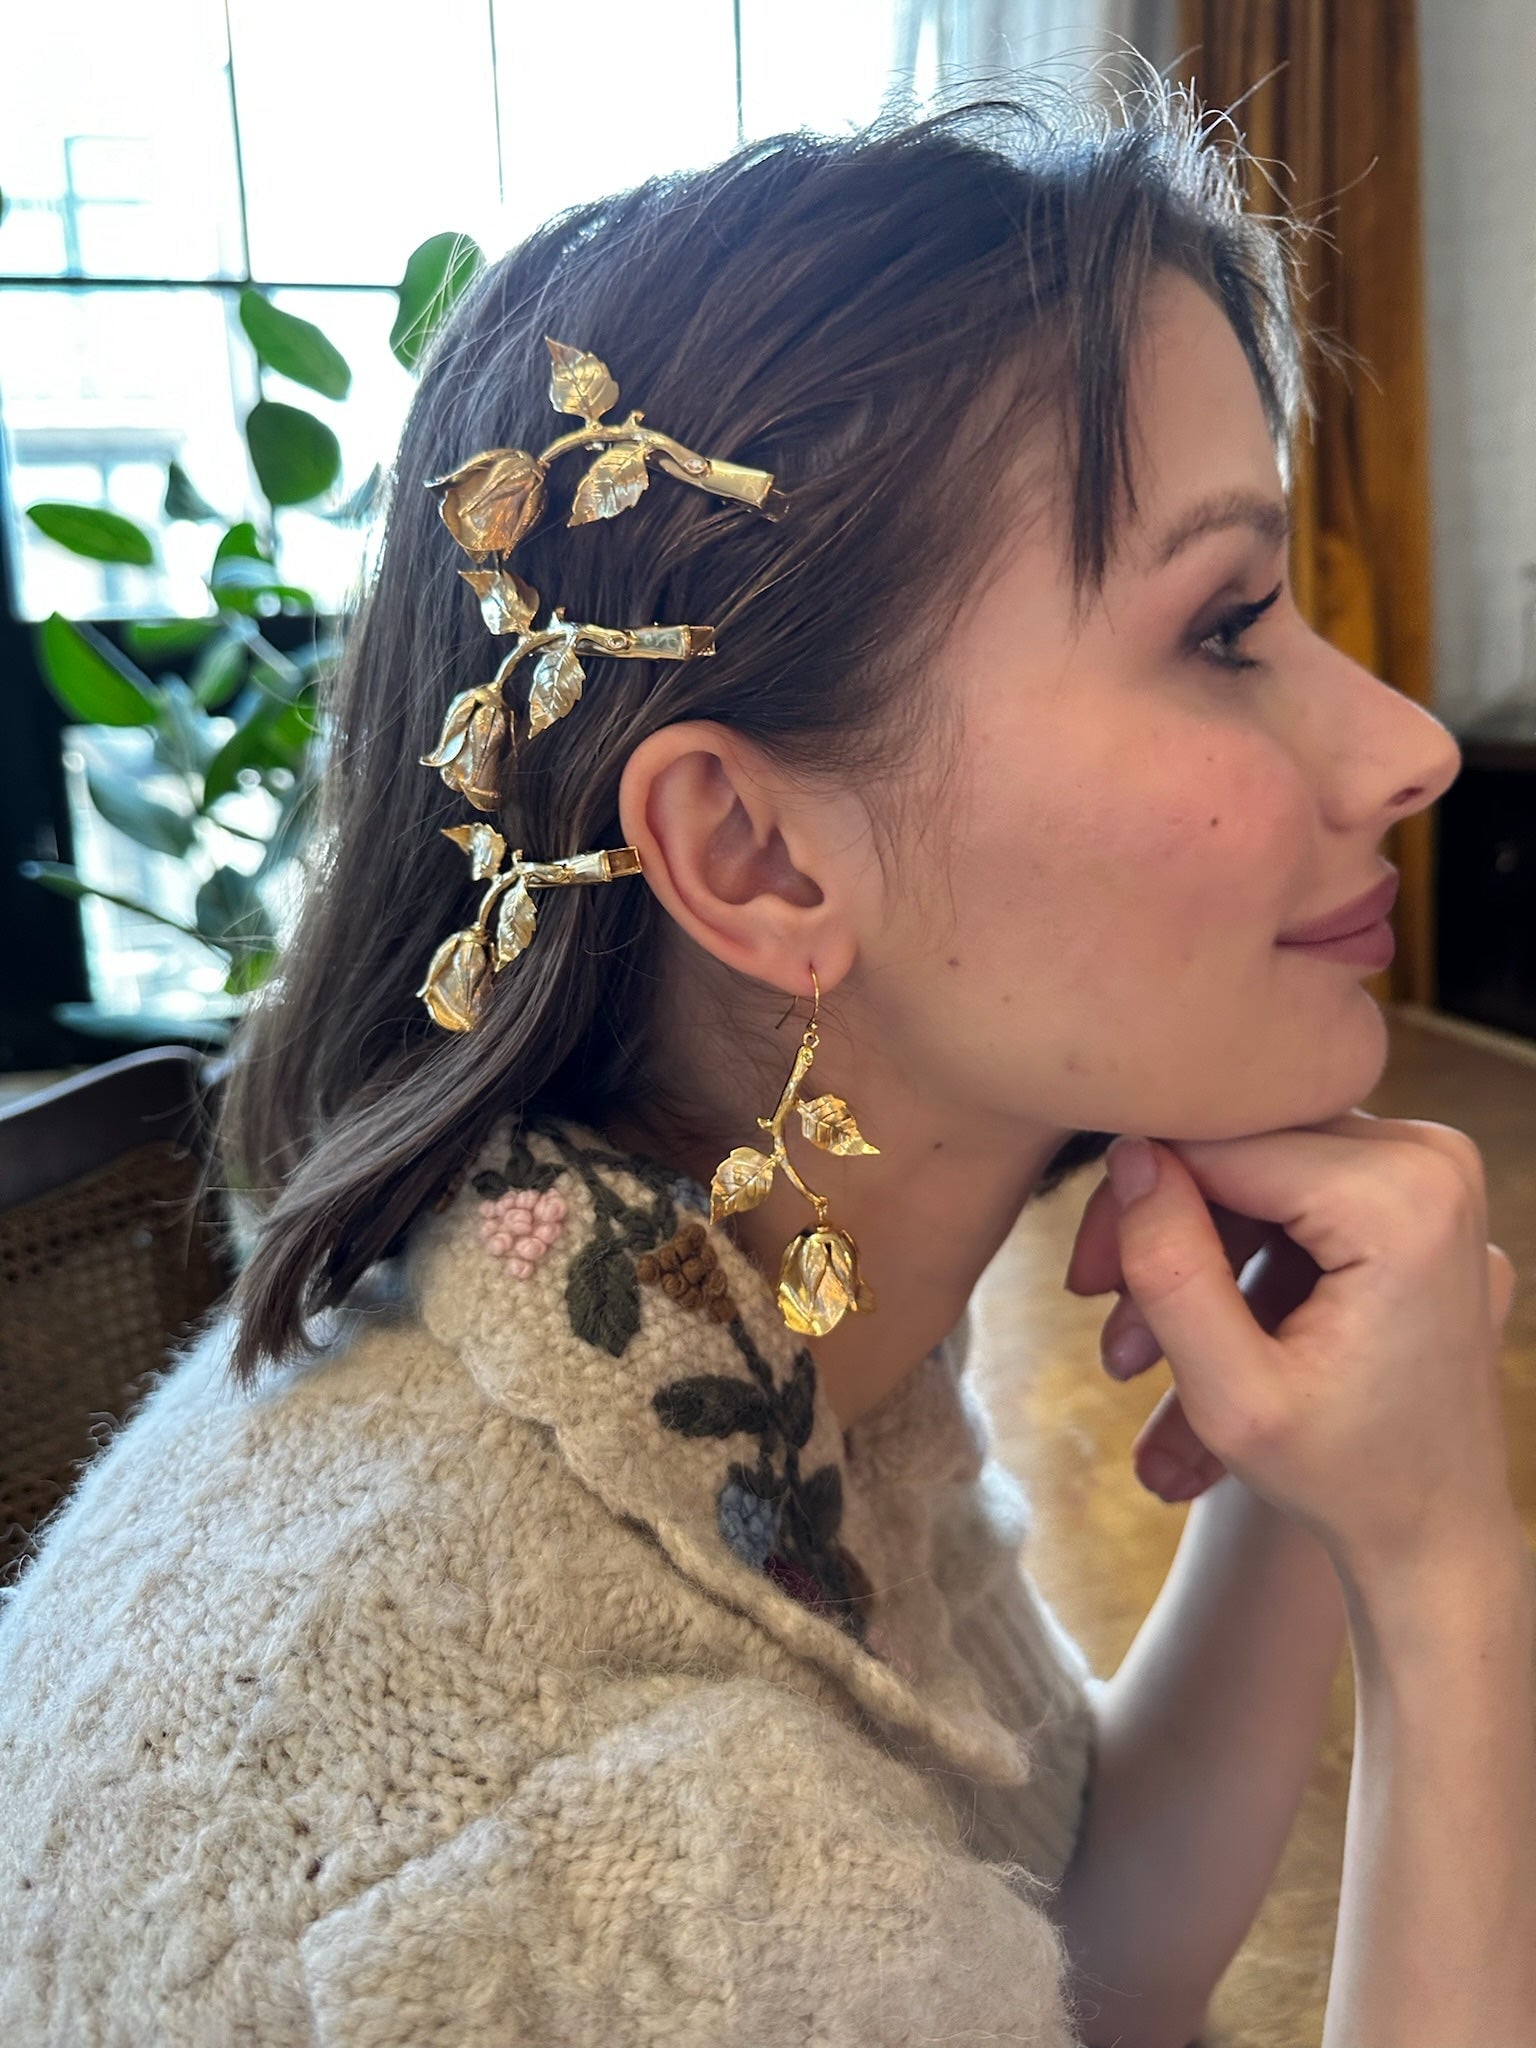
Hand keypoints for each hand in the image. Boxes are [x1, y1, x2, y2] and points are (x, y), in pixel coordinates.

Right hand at [1074, 1112, 1517, 1577]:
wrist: (1439, 1537)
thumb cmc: (1344, 1481)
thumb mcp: (1232, 1395)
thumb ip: (1171, 1266)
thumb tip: (1129, 1151)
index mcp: (1403, 1198)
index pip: (1219, 1142)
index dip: (1133, 1202)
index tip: (1087, 1282)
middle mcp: (1435, 1159)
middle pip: (1239, 1143)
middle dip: (1159, 1224)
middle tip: (1099, 1308)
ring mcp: (1437, 1171)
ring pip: (1257, 1164)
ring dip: (1190, 1244)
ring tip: (1139, 1350)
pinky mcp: (1423, 1193)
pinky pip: (1298, 1186)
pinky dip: (1240, 1250)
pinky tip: (1198, 1327)